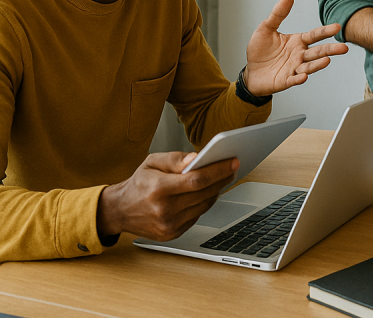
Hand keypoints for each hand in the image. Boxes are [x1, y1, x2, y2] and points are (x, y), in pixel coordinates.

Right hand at [97, 152, 237, 239]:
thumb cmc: (138, 183)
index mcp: (158, 188)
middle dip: (222, 179)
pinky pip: (197, 216)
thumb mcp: (152, 162)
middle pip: (204, 193)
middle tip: (232, 168)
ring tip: (223, 179)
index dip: (218, 171)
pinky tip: (208, 193)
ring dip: (216, 191)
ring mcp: (168, 224)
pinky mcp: (171, 234)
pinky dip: (205, 204)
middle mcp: (164, 209)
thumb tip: (196, 158)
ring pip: (204, 206)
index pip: (197, 180)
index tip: (232, 162)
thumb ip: (175, 159)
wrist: (119, 210)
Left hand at [245, 0, 348, 94]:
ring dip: (318, 64)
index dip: (325, 31)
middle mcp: (299, 55)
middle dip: (331, 50)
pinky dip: (300, 78)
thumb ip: (278, 14)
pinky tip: (304, 76)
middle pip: (318, 52)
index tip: (337, 27)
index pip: (315, 35)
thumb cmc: (259, 51)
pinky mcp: (286, 80)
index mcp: (297, 42)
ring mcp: (294, 68)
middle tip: (344, 48)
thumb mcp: (266, 28)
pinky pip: (294, 79)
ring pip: (309, 66)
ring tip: (327, 60)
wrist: (250, 72)